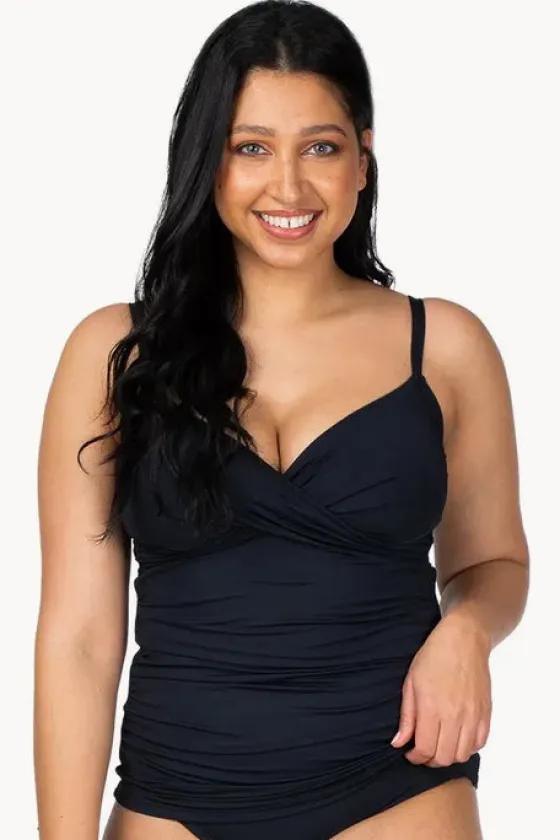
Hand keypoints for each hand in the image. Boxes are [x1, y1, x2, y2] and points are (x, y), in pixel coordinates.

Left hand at [391, 614, 491, 766]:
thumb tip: (399, 743)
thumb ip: (406, 716)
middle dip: (430, 760)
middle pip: (444, 758)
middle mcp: (454, 715)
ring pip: (462, 755)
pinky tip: (457, 738)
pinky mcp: (486, 713)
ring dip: (449, 756)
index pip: (424, 749)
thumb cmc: (433, 656)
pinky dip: (467, 747)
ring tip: (439, 744)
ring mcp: (473, 715)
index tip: (410, 753)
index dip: (415, 758)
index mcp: (432, 707)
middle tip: (423, 751)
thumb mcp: (411, 681)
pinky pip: (479, 743)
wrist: (465, 639)